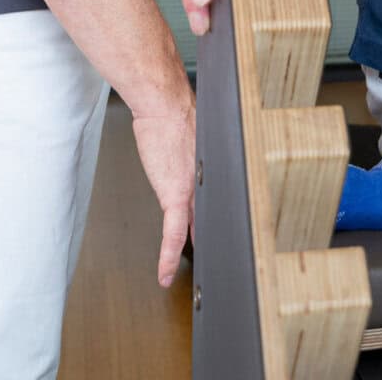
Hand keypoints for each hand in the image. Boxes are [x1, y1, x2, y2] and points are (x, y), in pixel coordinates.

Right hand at [128, 83, 195, 287]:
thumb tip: (188, 153)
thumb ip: (191, 152)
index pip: (214, 204)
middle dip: (209, 242)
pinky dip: (168, 256)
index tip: (217, 235)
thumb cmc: (173, 114)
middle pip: (209, 220)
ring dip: (185, 255)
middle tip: (213, 264)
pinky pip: (173, 234)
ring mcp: (192, 192)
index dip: (215, 221)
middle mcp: (205, 184)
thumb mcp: (190, 137)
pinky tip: (165, 274)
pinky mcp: (174, 196)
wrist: (164, 106)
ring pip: (193, 232)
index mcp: (208, 172)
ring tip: (177, 276)